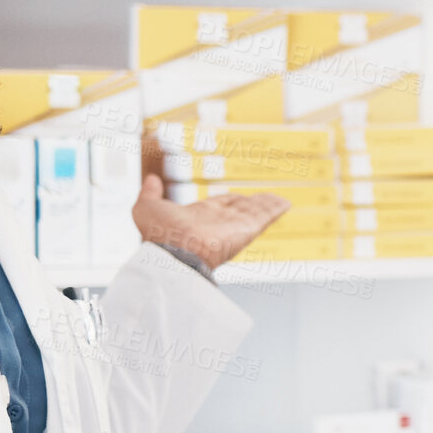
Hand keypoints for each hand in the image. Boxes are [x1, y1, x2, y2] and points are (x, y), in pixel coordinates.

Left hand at [131, 173, 290, 270]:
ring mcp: (234, 226)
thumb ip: (149, 193)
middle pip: (241, 209)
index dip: (229, 200)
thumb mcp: (146, 208)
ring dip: (267, 204)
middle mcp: (219, 223)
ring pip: (255, 212)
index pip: (219, 206)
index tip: (237, 196)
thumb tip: (150, 179)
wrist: (174, 253)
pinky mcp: (247, 229)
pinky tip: (286, 203)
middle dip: (252, 203)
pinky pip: (265, 216)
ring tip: (280, 199)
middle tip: (264, 198)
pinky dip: (276, 209)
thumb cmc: (159, 234)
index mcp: (200, 217)